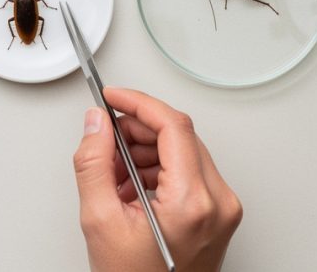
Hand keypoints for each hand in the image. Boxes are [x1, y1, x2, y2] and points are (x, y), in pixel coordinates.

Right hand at [73, 87, 241, 271]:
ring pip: (183, 151)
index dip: (139, 103)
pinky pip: (188, 172)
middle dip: (137, 130)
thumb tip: (96, 124)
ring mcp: (222, 209)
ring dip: (144, 150)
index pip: (173, 126)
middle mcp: (218, 202)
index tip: (113, 96)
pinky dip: (157, 169)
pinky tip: (129, 186)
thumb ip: (94, 163)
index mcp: (193, 202)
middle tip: (105, 136)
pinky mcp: (218, 214)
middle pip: (179, 136)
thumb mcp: (100, 221)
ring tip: (112, 172)